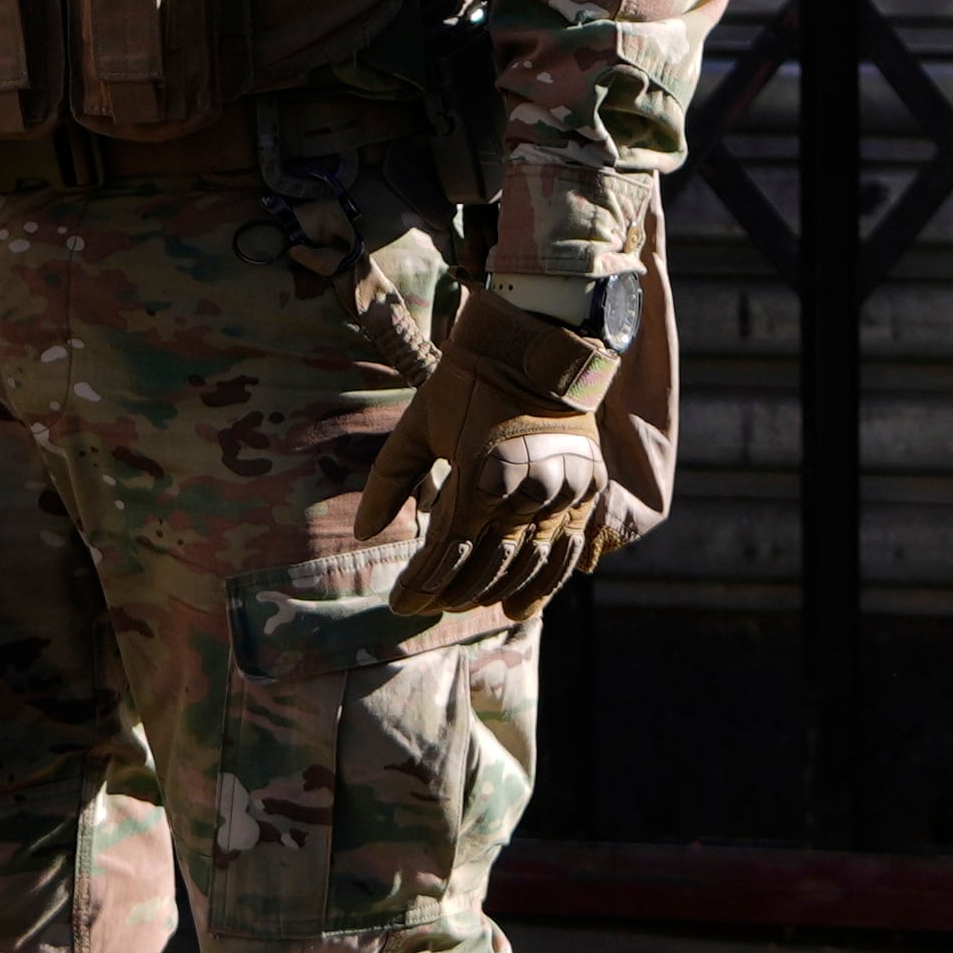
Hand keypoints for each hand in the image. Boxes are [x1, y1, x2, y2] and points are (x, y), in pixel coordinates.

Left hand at [350, 288, 620, 622]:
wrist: (535, 341)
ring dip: (498, 594)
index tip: (399, 605)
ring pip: (531, 565)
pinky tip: (522, 607)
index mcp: (482, 475)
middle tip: (429, 606)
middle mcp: (528, 491)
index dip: (423, 584)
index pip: (450, 551)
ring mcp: (564, 492)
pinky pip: (568, 549)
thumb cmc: (466, 381)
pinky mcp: (588, 488)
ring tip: (468, 610)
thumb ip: (389, 481)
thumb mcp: (418, 425)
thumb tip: (364, 533)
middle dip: (454, 593)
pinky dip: (546, 583)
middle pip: (489, 565)